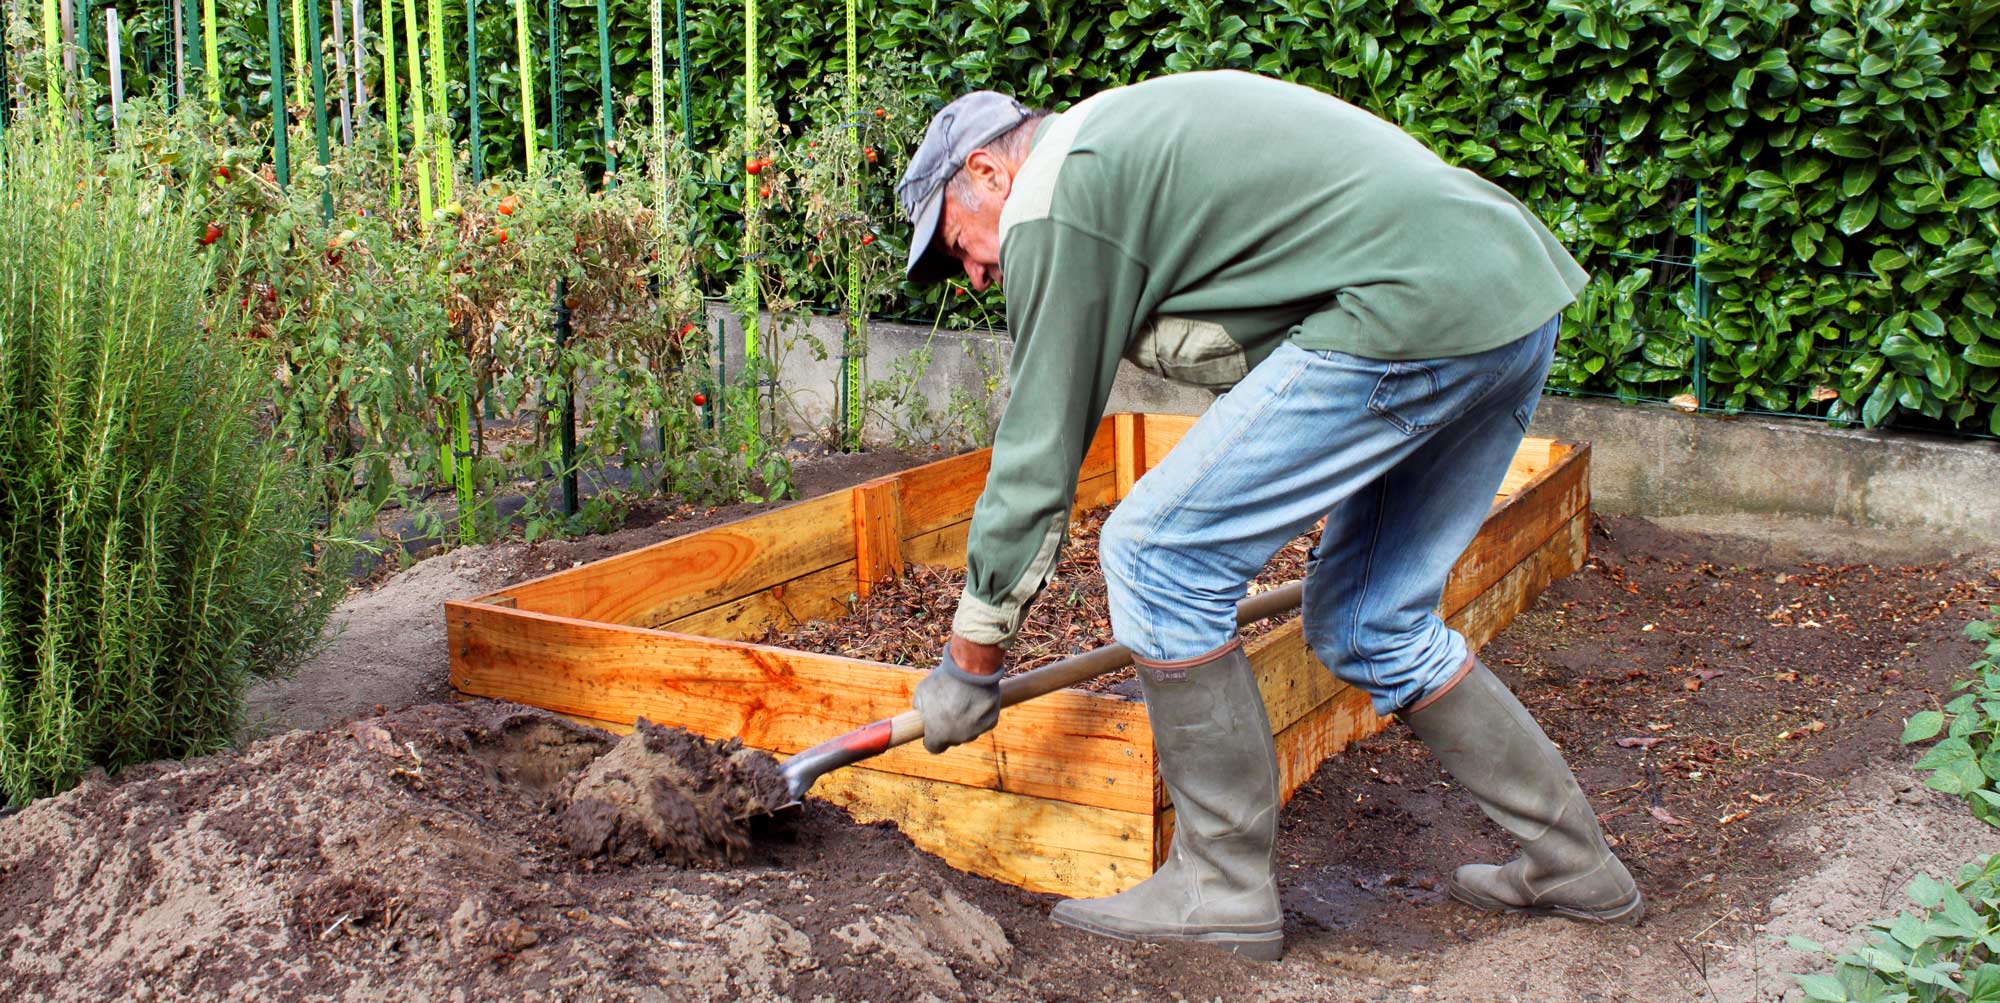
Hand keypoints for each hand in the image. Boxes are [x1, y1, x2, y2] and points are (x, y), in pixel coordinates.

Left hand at [911, 636, 1002, 753]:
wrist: (971, 670)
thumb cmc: (944, 680)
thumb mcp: (922, 692)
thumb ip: (920, 708)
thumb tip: (920, 713)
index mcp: (938, 735)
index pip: (933, 748)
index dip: (932, 738)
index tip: (932, 729)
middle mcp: (958, 738)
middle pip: (953, 739)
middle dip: (950, 728)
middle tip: (949, 708)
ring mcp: (976, 731)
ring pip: (969, 731)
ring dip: (966, 721)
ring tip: (964, 700)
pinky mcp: (991, 722)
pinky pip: (983, 722)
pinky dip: (980, 714)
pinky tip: (977, 699)